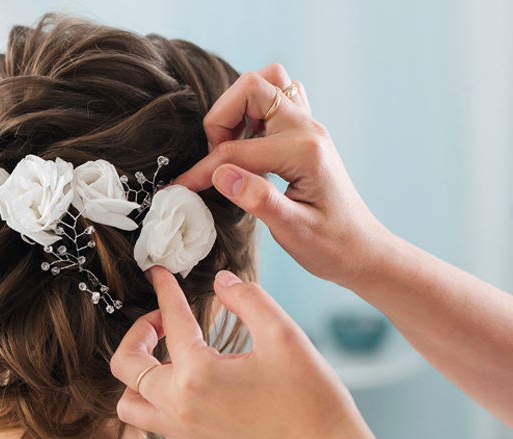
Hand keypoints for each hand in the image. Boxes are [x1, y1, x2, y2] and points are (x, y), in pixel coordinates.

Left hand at [110, 266, 379, 438]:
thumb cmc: (311, 397)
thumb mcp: (284, 335)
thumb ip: (248, 299)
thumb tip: (221, 282)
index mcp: (197, 374)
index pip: (170, 320)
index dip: (164, 289)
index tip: (158, 272)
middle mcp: (179, 407)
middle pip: (124, 366)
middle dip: (136, 333)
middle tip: (161, 320)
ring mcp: (184, 432)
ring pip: (129, 403)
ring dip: (137, 374)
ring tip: (166, 355)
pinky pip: (154, 421)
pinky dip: (155, 397)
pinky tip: (185, 381)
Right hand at [176, 63, 391, 288]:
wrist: (362, 250)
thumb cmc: (330, 246)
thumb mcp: (292, 231)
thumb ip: (256, 199)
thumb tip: (220, 175)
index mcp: (303, 153)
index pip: (236, 150)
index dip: (202, 170)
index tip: (181, 188)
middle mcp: (308, 130)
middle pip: (253, 87)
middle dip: (221, 118)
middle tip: (215, 156)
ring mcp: (309, 127)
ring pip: (268, 83)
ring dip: (239, 107)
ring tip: (229, 145)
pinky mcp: (306, 133)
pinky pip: (279, 98)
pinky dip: (255, 111)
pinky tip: (247, 145)